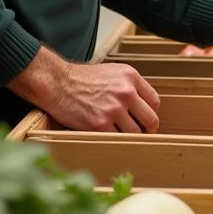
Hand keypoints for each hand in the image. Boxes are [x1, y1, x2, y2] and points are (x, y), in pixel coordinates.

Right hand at [10, 46, 160, 132]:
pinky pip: (117, 139)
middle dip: (147, 130)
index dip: (150, 113)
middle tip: (140, 135)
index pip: (155, 101)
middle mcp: (126, 92)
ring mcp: (114, 109)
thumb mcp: (112, 72)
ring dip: (130, 138)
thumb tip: (143, 106)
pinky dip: (114, 141)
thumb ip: (130, 86)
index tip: (145, 120)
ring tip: (122, 137)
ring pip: (135, 133)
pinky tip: (109, 138)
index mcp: (131, 77)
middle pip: (151, 119)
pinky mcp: (100, 124)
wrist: (57, 83)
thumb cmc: (82, 79)